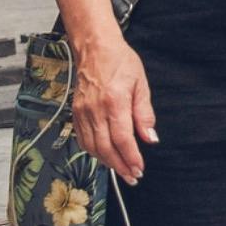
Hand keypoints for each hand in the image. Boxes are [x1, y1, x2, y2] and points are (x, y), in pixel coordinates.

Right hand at [69, 28, 155, 184]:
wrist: (95, 48)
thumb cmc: (120, 62)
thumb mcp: (141, 84)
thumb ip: (144, 114)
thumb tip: (150, 138)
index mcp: (114, 102)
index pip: (122, 139)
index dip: (131, 158)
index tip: (139, 169)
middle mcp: (95, 110)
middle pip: (106, 148)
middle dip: (120, 166)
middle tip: (132, 177)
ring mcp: (83, 112)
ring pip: (92, 146)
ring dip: (107, 162)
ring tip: (121, 170)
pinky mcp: (76, 112)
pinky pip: (83, 138)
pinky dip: (93, 151)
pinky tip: (104, 156)